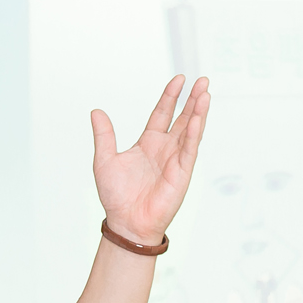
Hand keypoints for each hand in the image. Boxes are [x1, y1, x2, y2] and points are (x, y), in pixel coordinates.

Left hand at [92, 75, 210, 245]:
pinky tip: (198, 118)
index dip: (170, 96)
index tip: (179, 80)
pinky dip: (194, 133)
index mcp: (148, 143)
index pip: (162, 113)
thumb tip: (96, 112)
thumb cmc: (117, 197)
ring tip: (206, 93)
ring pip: (191, 130)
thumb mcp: (104, 160)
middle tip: (202, 80)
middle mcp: (165, 149)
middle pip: (182, 118)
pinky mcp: (182, 173)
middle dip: (193, 99)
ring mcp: (175, 160)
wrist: (126, 222)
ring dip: (199, 112)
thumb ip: (104, 135)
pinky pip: (189, 149)